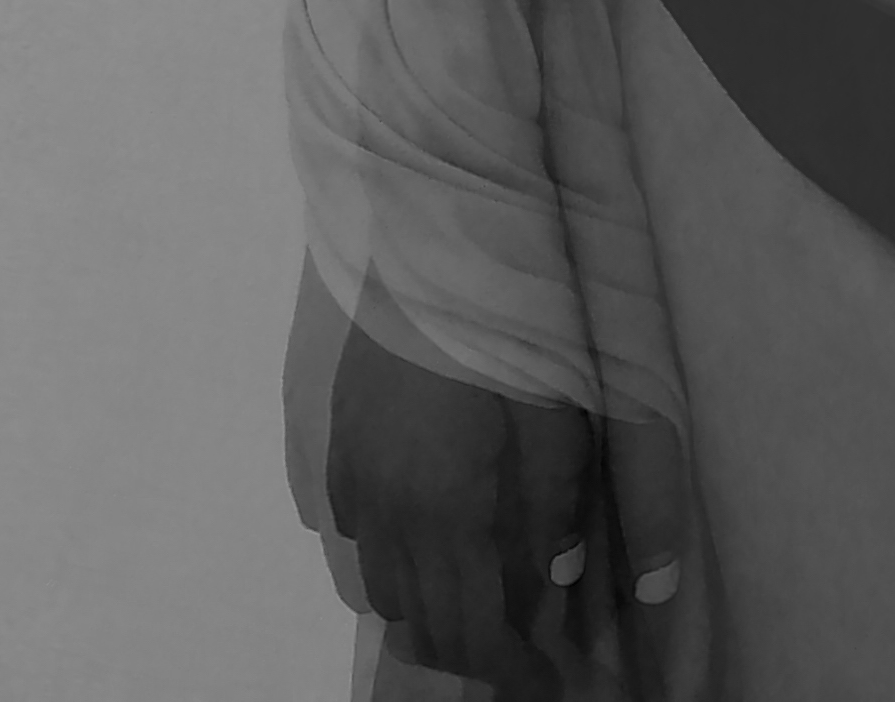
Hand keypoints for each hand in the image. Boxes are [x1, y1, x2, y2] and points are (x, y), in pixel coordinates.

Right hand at [321, 315, 690, 692]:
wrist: (422, 238)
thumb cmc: (504, 320)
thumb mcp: (554, 414)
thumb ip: (553, 505)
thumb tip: (557, 580)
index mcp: (447, 511)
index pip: (472, 628)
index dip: (507, 668)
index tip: (542, 682)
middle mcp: (389, 511)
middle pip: (418, 622)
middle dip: (467, 650)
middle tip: (516, 649)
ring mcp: (353, 477)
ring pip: (380, 587)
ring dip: (426, 608)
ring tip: (476, 595)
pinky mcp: (337, 441)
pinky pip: (360, 533)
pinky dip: (393, 558)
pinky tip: (428, 532)